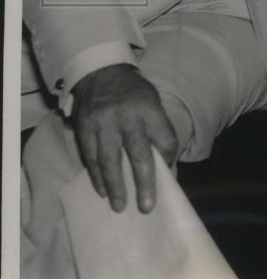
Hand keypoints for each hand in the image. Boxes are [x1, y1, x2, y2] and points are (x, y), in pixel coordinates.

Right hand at [72, 64, 177, 213]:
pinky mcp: (85, 128)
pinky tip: (102, 190)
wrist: (100, 71)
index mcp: (149, 108)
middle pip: (138, 153)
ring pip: (110, 160)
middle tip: (146, 206)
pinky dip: (96, 176)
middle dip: (144, 182)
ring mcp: (103, 123)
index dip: (169, 157)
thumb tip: (166, 164)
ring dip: (115, 186)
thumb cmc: (133, 93)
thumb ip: (159, 129)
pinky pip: (91, 157)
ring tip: (120, 206)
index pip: (166, 138)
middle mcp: (127, 116)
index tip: (168, 173)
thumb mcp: (153, 101)